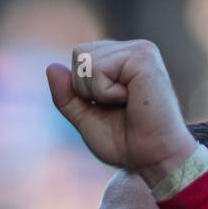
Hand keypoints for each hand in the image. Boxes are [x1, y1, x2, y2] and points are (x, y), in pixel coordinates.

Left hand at [46, 40, 195, 186]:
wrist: (156, 159)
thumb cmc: (128, 143)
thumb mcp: (87, 120)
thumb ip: (67, 97)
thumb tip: (50, 67)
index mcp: (120, 60)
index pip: (79, 58)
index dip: (82, 90)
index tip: (110, 108)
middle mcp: (131, 49)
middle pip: (78, 54)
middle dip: (87, 89)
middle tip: (118, 108)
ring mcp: (139, 49)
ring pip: (85, 60)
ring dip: (97, 92)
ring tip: (126, 104)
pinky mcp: (142, 56)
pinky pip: (98, 69)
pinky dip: (106, 92)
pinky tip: (130, 100)